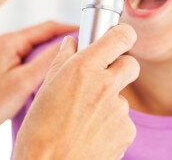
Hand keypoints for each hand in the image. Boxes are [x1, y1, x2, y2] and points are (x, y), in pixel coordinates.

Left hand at [0, 21, 76, 159]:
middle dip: (66, 41)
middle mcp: (7, 43)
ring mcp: (5, 54)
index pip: (49, 27)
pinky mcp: (4, 67)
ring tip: (74, 63)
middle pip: (45, 36)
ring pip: (38, 49)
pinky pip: (31, 60)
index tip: (90, 34)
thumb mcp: (23, 82)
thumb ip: (47, 62)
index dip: (71, 29)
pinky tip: (53, 76)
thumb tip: (70, 45)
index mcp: (11, 41)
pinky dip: (44, 64)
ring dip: (55, 54)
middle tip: (87, 50)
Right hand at [13, 24, 139, 159]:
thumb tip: (72, 43)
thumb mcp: (45, 89)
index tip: (120, 39)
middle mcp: (105, 85)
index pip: (121, 37)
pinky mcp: (127, 131)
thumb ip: (62, 61)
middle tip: (102, 80)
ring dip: (109, 104)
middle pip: (131, 64)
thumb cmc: (39, 133)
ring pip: (122, 97)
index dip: (123, 36)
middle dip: (121, 68)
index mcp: (83, 68)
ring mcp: (119, 110)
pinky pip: (123, 122)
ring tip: (83, 121)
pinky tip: (91, 136)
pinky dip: (111, 127)